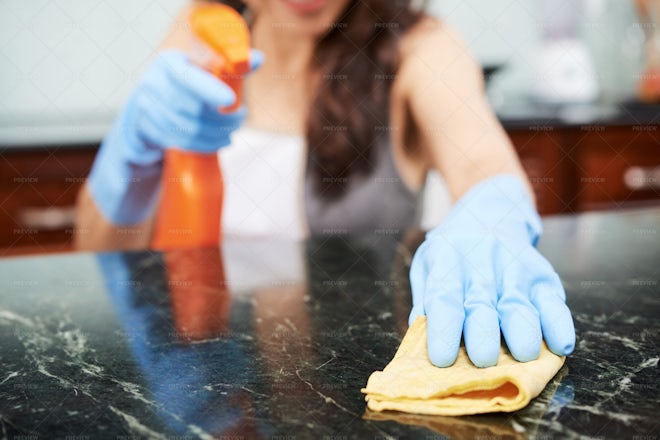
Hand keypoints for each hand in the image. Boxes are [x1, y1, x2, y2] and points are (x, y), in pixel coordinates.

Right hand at [88, 49, 262, 224]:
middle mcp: (152, 84)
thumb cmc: (182, 87)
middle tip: (240, 119)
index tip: (230, 100)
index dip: (209, 90)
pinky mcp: (144, 131)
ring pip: (185, 129)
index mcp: (168, 64)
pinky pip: (177, 143)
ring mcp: (144, 110)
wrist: (146, 109)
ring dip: (214, 134)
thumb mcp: (201, 72)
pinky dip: (202, 145)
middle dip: (221, 118)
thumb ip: (229, 67)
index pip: (187, 77)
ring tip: (231, 133)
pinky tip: (218, 142)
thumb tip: (259, 58)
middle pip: (190, 109)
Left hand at [409, 175, 574, 367]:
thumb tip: (420, 337)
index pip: (444, 299)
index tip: (442, 360)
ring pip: (520, 305)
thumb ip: (425, 301)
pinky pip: (554, 302)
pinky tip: (560, 345)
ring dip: (523, 334)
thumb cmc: (453, 254)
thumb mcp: (429, 266)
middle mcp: (481, 264)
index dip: (444, 331)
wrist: (489, 214)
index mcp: (447, 263)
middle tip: (483, 361)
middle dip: (484, 337)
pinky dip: (559, 324)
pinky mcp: (543, 275)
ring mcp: (515, 268)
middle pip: (483, 305)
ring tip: (522, 357)